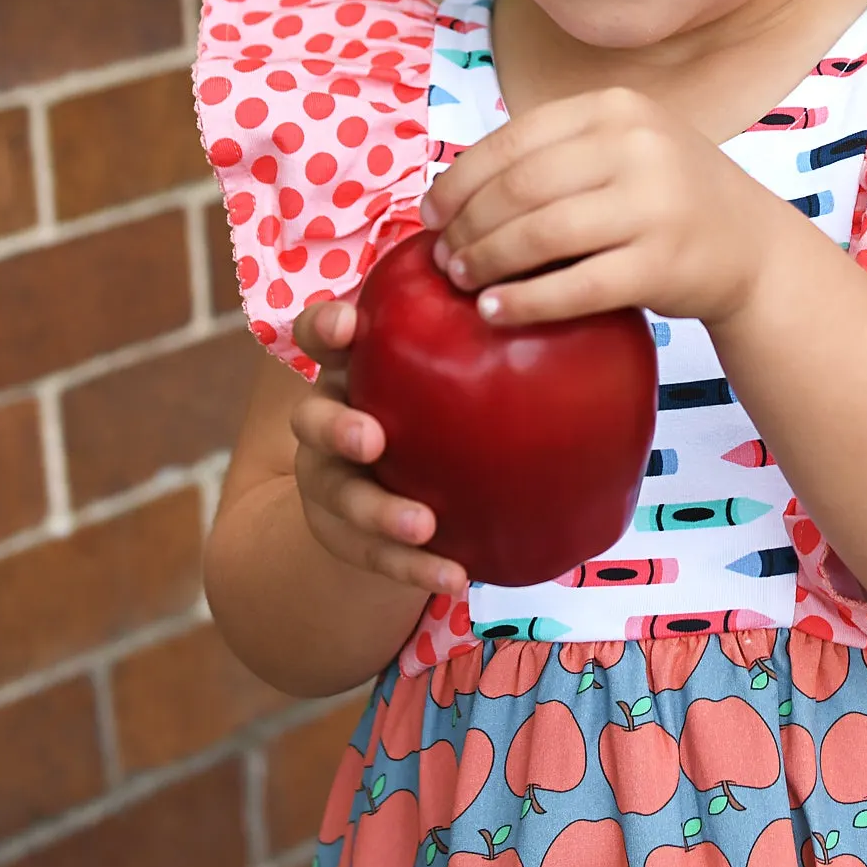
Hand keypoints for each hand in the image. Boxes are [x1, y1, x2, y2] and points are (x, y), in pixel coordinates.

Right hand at [286, 299, 467, 593]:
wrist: (397, 478)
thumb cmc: (435, 395)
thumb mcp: (444, 358)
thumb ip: (474, 328)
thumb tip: (556, 291)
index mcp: (349, 364)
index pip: (319, 332)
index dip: (324, 326)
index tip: (346, 325)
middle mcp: (328, 416)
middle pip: (311, 419)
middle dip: (336, 427)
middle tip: (372, 438)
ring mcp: (329, 479)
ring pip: (337, 495)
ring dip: (378, 511)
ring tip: (424, 525)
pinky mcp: (344, 534)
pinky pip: (374, 555)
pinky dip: (413, 566)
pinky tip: (455, 576)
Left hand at [421, 87, 792, 329]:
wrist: (753, 246)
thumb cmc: (667, 198)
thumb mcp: (624, 149)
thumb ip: (557, 154)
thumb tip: (452, 188)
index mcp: (616, 109)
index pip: (515, 139)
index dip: (461, 179)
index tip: (430, 213)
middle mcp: (637, 147)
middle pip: (521, 187)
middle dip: (468, 225)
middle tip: (442, 257)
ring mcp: (653, 205)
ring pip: (541, 233)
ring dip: (487, 261)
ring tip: (461, 281)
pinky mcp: (661, 264)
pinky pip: (575, 286)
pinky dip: (526, 302)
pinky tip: (495, 312)